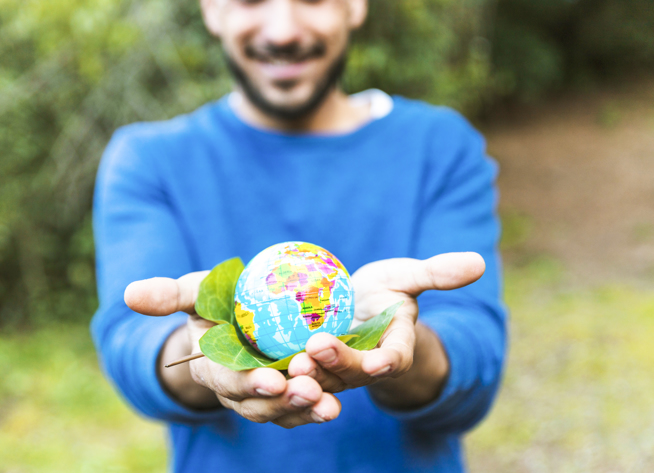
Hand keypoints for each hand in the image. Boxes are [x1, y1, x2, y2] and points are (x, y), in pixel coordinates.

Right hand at [124, 272, 341, 427]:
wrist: (241, 317)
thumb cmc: (216, 301)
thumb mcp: (195, 292)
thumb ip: (169, 295)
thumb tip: (129, 293)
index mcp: (211, 367)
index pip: (226, 379)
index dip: (246, 382)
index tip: (271, 379)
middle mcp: (236, 389)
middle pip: (257, 403)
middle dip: (282, 401)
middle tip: (308, 391)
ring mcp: (263, 396)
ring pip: (281, 411)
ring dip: (304, 410)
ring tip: (328, 406)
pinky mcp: (288, 394)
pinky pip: (302, 406)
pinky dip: (317, 408)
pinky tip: (336, 405)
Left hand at [287, 252, 484, 407]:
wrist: (355, 308)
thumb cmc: (385, 291)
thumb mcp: (408, 276)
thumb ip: (437, 273)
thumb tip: (479, 261)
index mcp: (395, 346)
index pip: (396, 357)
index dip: (390, 361)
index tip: (382, 361)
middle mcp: (367, 365)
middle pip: (354, 372)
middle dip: (337, 365)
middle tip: (315, 349)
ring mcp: (338, 371)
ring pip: (323, 380)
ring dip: (308, 377)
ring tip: (291, 364)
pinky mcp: (312, 369)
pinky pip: (299, 376)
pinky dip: (285, 375)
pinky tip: (264, 366)